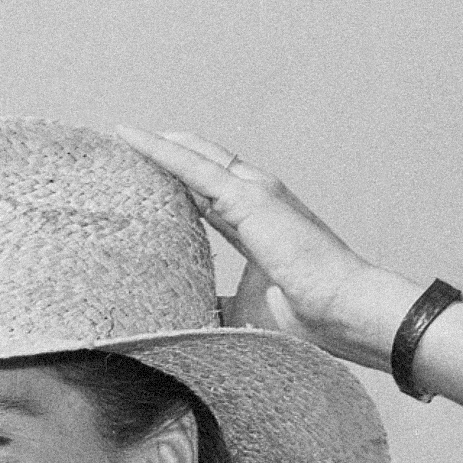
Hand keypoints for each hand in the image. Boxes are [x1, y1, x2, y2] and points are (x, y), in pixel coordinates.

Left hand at [116, 128, 411, 368]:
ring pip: (195, 161)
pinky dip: (162, 152)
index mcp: (256, 225)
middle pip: (202, 170)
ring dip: (160, 147)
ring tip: (125, 135)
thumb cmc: (300, 320)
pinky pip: (193, 169)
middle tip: (129, 146)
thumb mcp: (240, 313)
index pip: (209, 198)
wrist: (338, 309)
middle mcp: (256, 200)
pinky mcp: (247, 197)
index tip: (149, 180)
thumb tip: (180, 327)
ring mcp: (254, 194)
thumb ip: (212, 308)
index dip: (180, 187)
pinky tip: (133, 138)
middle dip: (169, 157)